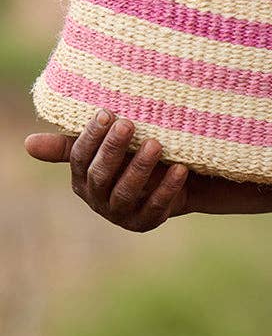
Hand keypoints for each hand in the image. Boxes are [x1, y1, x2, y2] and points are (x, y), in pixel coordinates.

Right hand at [25, 109, 189, 231]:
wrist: (173, 179)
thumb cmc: (132, 155)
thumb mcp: (107, 146)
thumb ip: (72, 144)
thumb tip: (27, 144)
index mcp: (83, 178)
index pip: (80, 158)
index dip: (91, 137)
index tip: (106, 113)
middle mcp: (98, 198)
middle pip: (101, 174)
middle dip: (113, 149)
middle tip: (129, 124)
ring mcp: (121, 213)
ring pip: (126, 193)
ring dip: (140, 167)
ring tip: (155, 144)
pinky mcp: (145, 222)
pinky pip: (155, 207)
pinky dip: (167, 188)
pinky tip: (179, 169)